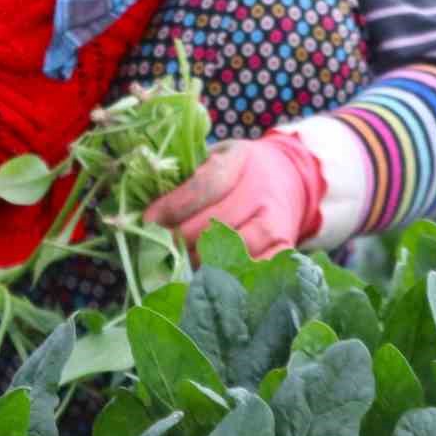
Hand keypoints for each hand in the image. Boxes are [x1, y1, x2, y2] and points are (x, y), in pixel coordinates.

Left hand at [142, 131, 324, 259]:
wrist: (286, 178)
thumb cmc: (236, 170)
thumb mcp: (213, 157)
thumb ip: (185, 178)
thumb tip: (149, 213)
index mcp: (241, 159)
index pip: (206, 184)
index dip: (175, 205)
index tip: (150, 220)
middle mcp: (262, 189)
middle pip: (218, 221)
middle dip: (182, 238)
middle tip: (159, 247)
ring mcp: (276, 220)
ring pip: (236, 248)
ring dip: (202, 260)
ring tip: (179, 262)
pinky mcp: (284, 247)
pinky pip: (256, 268)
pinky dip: (230, 277)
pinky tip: (207, 278)